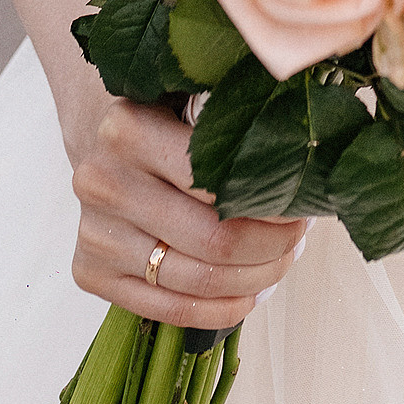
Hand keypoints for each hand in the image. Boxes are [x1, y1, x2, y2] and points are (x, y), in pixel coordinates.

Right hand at [69, 97, 304, 330]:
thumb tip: (313, 163)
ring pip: (197, 280)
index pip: (221, 184)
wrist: (101, 137)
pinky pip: (169, 310)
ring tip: (283, 260)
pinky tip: (251, 293)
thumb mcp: (195, 93)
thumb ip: (238, 118)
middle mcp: (103, 182)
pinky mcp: (90, 272)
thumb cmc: (164, 114)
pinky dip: (222, 309)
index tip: (305, 201)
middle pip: (214, 240)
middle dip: (273, 246)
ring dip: (255, 279)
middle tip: (301, 236)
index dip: (273, 201)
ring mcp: (93, 233)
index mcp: (129, 129)